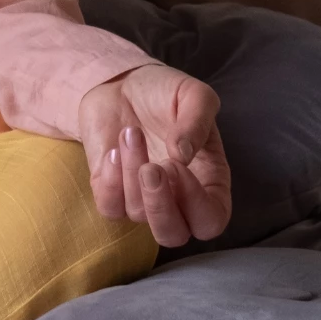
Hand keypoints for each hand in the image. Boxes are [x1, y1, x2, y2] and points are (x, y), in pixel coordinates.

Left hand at [78, 64, 232, 248]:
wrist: (122, 84)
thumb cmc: (165, 93)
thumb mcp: (193, 95)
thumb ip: (198, 121)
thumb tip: (183, 155)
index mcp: (208, 181)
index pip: (211, 220)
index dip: (197, 205)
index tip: (177, 166)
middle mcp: (177, 197)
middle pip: (173, 235)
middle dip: (160, 207)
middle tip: (151, 167)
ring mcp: (142, 197)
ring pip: (138, 213)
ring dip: (132, 170)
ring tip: (131, 132)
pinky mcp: (111, 191)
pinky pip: (109, 207)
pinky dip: (110, 181)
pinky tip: (114, 149)